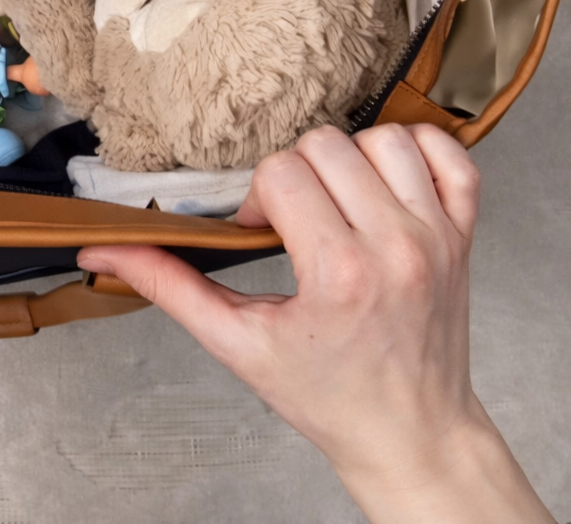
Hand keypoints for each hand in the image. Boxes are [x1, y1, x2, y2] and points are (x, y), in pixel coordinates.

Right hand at [79, 124, 552, 523]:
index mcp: (339, 271)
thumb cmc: (328, 395)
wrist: (410, 432)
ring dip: (349, 159)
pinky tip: (384, 180)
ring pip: (385, 137)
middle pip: (327, 145)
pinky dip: (416, 151)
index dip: (258, 197)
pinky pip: (449, 154)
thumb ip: (170, 287)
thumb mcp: (238, 344)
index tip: (261, 232)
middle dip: (296, 174)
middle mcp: (396, 244)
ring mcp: (437, 235)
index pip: (282, 172)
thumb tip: (105, 251)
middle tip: (293, 220)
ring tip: (337, 201)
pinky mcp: (465, 233)